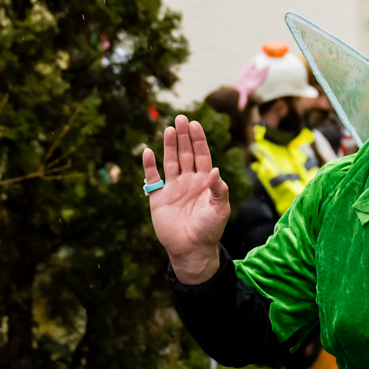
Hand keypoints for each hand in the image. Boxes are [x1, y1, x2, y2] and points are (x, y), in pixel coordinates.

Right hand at [142, 115, 229, 283]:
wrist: (192, 249)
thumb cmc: (209, 230)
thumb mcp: (220, 209)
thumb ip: (219, 189)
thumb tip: (215, 170)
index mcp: (205, 182)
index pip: (202, 155)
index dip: (198, 140)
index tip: (195, 124)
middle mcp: (188, 181)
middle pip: (185, 153)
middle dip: (183, 136)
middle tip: (181, 118)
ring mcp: (173, 188)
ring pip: (170, 161)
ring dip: (168, 146)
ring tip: (168, 129)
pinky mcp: (158, 197)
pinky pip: (152, 179)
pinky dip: (149, 166)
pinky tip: (148, 152)